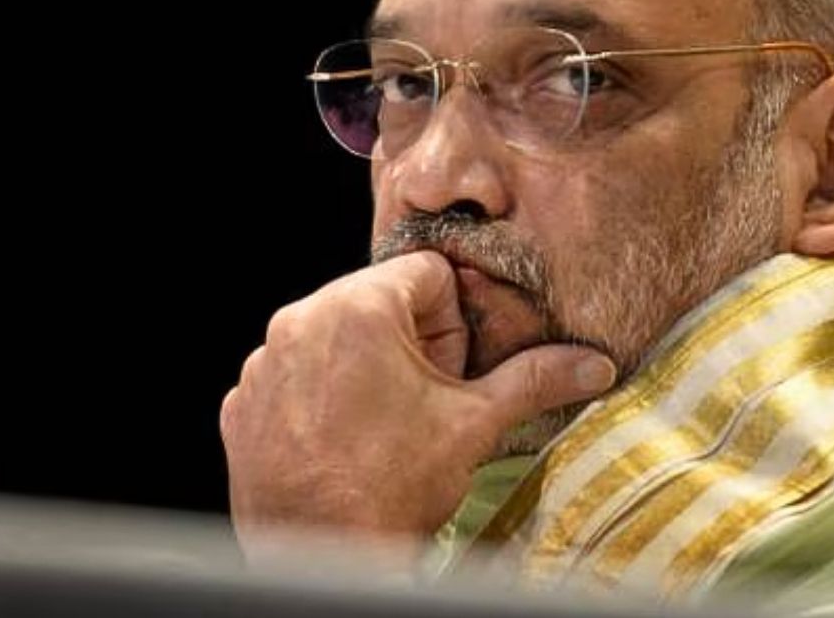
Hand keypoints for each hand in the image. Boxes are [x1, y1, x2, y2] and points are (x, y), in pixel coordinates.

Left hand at [219, 251, 615, 560]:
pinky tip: (343, 437)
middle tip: (423, 401)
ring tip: (382, 425)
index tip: (450, 369)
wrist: (320, 561)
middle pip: (378, 300)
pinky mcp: (243, 402)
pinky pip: (294, 373)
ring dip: (364, 366)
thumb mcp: (474, 424)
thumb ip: (533, 379)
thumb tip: (591, 364)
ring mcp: (264, 364)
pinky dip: (320, 395)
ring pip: (334, 336)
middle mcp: (299, 322)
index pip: (427, 272)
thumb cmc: (389, 492)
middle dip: (410, 343)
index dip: (453, 321)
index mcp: (357, 308)